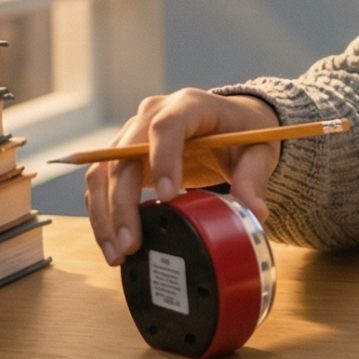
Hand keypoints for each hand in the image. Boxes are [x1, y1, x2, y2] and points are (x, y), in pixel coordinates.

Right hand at [87, 89, 280, 265]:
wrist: (229, 123)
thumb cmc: (242, 133)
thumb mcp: (257, 151)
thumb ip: (252, 178)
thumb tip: (254, 212)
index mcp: (188, 106)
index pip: (166, 127)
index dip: (163, 160)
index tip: (168, 197)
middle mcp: (151, 115)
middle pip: (123, 155)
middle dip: (123, 203)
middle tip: (132, 243)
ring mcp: (132, 135)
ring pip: (102, 171)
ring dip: (104, 214)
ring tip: (118, 253)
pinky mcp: (123, 156)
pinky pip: (101, 183)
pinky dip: (102, 214)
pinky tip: (113, 244)